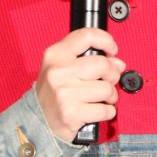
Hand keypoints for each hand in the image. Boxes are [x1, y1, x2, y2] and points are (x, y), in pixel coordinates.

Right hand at [35, 28, 125, 142]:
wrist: (38, 120)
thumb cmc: (54, 92)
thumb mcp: (62, 67)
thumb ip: (89, 59)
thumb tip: (118, 63)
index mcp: (56, 55)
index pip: (87, 36)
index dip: (106, 41)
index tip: (112, 50)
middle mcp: (58, 71)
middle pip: (104, 64)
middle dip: (112, 75)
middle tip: (107, 81)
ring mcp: (64, 93)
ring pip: (107, 89)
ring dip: (111, 96)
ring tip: (101, 98)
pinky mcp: (72, 113)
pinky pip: (106, 110)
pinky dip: (108, 112)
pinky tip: (97, 110)